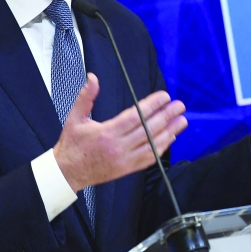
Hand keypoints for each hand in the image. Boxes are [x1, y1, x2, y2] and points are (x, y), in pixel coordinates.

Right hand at [53, 73, 187, 190]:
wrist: (68, 173)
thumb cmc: (72, 145)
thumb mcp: (74, 118)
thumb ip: (86, 97)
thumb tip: (93, 78)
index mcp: (106, 133)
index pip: (135, 117)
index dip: (152, 105)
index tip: (164, 96)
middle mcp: (118, 147)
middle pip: (148, 130)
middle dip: (166, 116)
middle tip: (179, 105)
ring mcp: (125, 160)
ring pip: (152, 145)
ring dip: (170, 132)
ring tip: (182, 120)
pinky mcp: (128, 169)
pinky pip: (149, 158)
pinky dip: (161, 147)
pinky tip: (171, 137)